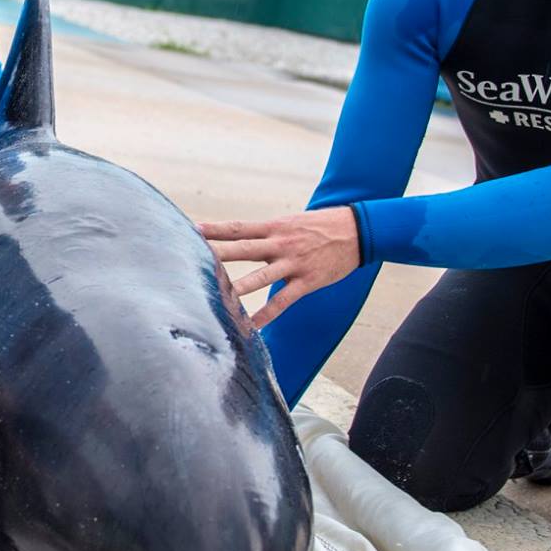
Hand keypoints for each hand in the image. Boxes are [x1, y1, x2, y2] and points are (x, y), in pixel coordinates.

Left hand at [199, 208, 362, 329]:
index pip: (238, 228)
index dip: (215, 229)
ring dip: (237, 288)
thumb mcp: (291, 223)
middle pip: (242, 249)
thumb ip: (266, 233)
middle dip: (216, 253)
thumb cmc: (320, 226)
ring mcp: (294, 263)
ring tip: (215, 297)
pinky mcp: (307, 281)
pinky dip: (266, 315)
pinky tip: (252, 327)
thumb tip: (240, 238)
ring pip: (260, 278)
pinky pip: (283, 301)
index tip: (191, 230)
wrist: (359, 230)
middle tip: (191, 257)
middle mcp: (281, 244)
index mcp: (275, 228)